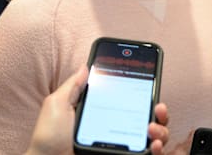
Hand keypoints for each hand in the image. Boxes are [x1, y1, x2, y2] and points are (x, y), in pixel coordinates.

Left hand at [26, 66, 170, 154]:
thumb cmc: (49, 137)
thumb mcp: (58, 104)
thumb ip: (73, 86)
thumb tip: (85, 65)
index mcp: (104, 111)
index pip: (131, 99)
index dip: (145, 91)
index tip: (150, 82)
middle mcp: (117, 127)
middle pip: (149, 116)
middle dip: (161, 111)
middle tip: (158, 107)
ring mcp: (122, 142)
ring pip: (155, 135)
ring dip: (162, 128)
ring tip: (152, 127)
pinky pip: (148, 153)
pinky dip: (158, 149)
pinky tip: (155, 145)